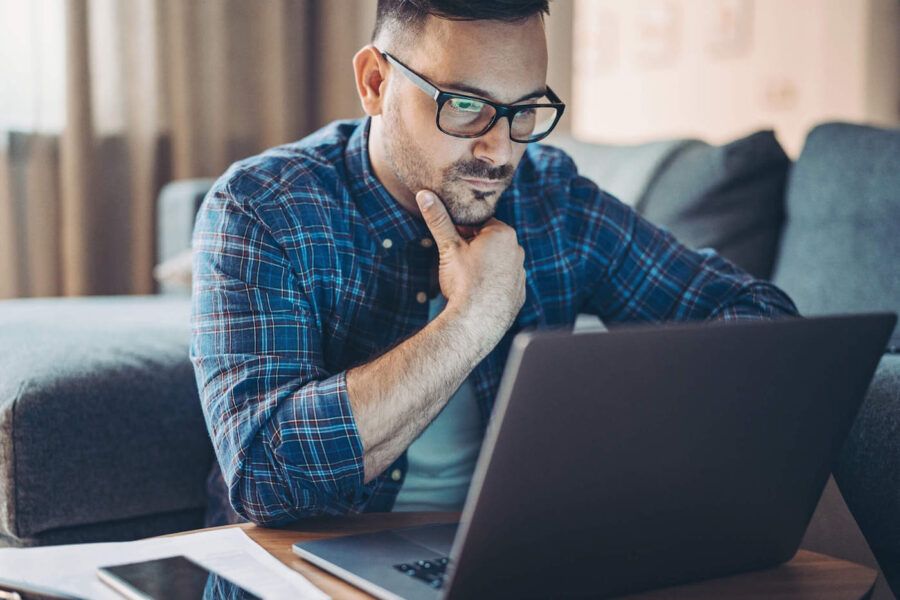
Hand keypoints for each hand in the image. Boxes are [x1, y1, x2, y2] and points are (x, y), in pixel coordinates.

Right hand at [415, 189, 525, 337]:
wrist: (476, 322)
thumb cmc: (464, 281)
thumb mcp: (449, 247)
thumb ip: (438, 219)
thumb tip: (425, 194)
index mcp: (502, 234)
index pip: (480, 224)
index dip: (463, 234)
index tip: (453, 245)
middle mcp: (517, 250)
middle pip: (490, 242)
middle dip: (473, 249)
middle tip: (457, 264)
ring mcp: (521, 273)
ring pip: (498, 263)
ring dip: (483, 267)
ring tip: (467, 281)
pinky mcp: (519, 293)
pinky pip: (504, 282)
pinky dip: (492, 285)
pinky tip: (478, 293)